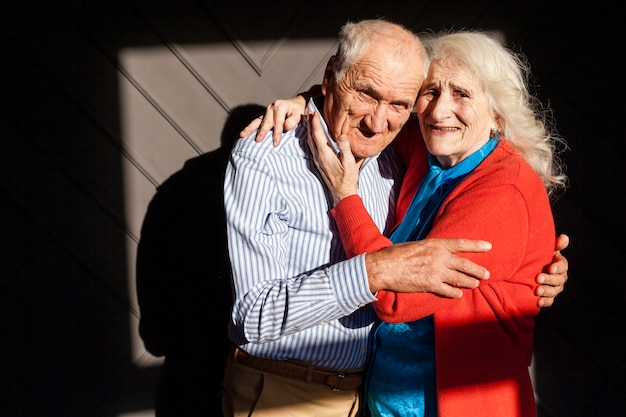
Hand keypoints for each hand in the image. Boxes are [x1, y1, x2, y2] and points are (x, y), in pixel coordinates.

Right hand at [239, 96, 307, 145]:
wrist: (297, 104)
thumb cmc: (299, 110)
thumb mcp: (299, 114)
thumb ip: (293, 120)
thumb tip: (286, 127)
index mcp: (280, 106)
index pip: (278, 122)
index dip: (277, 133)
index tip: (276, 143)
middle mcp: (272, 107)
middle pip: (266, 121)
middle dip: (262, 132)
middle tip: (258, 141)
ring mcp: (266, 111)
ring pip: (258, 121)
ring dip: (250, 128)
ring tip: (242, 135)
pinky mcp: (264, 115)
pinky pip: (256, 122)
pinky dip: (250, 128)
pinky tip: (243, 134)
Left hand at [306, 111, 358, 203]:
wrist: (343, 193)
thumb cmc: (348, 178)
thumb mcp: (349, 162)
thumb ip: (344, 147)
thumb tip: (341, 134)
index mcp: (325, 154)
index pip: (317, 135)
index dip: (315, 123)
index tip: (313, 112)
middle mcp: (318, 157)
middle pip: (311, 137)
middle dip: (309, 124)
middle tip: (309, 112)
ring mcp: (318, 161)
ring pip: (310, 142)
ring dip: (309, 130)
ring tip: (309, 121)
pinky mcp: (319, 164)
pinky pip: (312, 148)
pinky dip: (311, 138)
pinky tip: (312, 137)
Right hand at [365, 238, 491, 297]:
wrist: (384, 267)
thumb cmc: (396, 254)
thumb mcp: (416, 245)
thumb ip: (430, 249)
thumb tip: (438, 253)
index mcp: (435, 244)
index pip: (461, 244)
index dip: (476, 245)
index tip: (488, 246)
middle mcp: (439, 257)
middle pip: (465, 265)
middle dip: (478, 270)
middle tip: (486, 274)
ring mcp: (436, 272)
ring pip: (460, 279)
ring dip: (469, 282)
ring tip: (475, 284)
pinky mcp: (430, 285)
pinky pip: (448, 291)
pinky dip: (455, 293)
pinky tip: (458, 294)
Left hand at [535, 233, 569, 306]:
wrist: (530, 269)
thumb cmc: (540, 256)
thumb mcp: (547, 249)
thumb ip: (555, 245)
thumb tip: (564, 237)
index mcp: (560, 264)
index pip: (562, 266)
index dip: (557, 267)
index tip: (550, 268)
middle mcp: (560, 277)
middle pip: (558, 280)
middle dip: (548, 279)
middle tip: (538, 278)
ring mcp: (555, 288)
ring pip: (554, 291)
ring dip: (546, 291)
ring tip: (536, 290)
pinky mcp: (549, 297)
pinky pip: (549, 301)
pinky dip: (544, 302)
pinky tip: (538, 302)